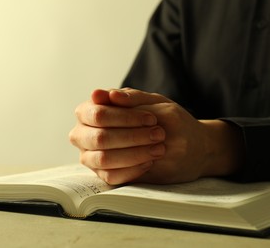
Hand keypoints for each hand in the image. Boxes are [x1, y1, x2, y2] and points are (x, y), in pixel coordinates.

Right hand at [69, 88, 243, 184]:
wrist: (184, 145)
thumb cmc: (163, 119)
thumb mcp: (152, 102)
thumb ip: (128, 97)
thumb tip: (98, 94)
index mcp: (90, 110)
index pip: (98, 115)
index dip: (125, 118)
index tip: (152, 119)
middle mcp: (85, 133)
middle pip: (100, 138)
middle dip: (133, 137)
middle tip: (159, 134)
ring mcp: (91, 155)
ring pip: (104, 159)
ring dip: (134, 154)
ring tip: (158, 149)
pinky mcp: (103, 173)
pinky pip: (111, 176)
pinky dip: (132, 169)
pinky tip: (149, 162)